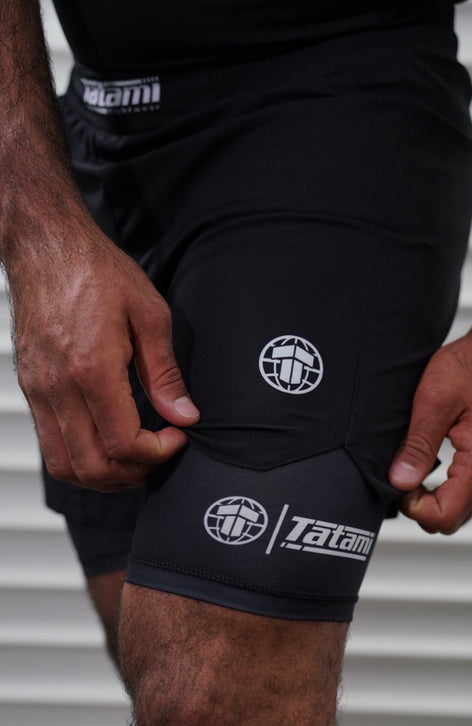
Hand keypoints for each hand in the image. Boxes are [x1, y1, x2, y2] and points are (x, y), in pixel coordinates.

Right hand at [10, 226, 198, 491]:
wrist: (47, 248)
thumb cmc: (97, 272)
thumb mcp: (150, 315)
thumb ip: (165, 373)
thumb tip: (183, 414)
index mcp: (91, 368)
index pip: (124, 443)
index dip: (158, 452)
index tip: (177, 436)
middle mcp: (58, 386)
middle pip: (93, 466)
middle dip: (133, 473)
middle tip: (159, 454)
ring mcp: (38, 390)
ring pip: (65, 465)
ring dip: (105, 475)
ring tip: (135, 458)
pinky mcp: (31, 388)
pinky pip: (50, 444)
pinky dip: (80, 458)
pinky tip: (106, 441)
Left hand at [388, 332, 471, 533]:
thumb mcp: (434, 401)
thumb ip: (418, 446)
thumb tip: (399, 483)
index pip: (446, 517)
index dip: (414, 507)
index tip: (398, 480)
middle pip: (454, 519)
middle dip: (421, 506)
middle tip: (401, 473)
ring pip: (461, 505)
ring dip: (433, 496)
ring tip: (413, 464)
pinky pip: (469, 488)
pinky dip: (446, 484)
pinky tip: (430, 459)